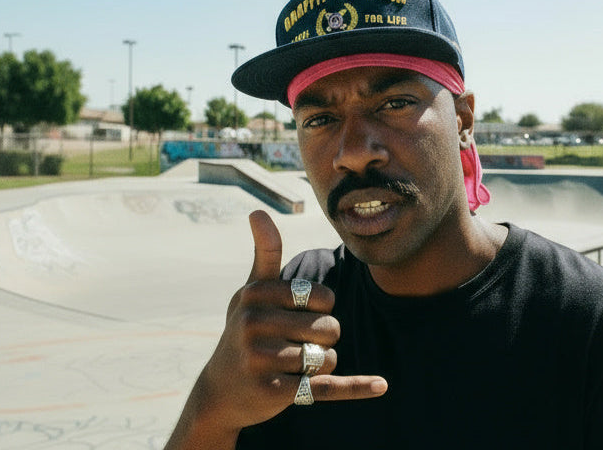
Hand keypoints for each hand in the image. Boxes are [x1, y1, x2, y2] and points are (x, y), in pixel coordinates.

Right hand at [166, 210, 386, 448]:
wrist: (220, 390)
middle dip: (325, 339)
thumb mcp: (251, 291)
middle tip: (298, 345)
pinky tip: (381, 385)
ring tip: (296, 366)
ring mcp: (260, 359)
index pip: (323, 297)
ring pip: (327, 358)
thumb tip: (257, 211)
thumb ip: (264, 253)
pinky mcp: (272, 392)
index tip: (301, 314)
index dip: (323, 308)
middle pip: (328, 329)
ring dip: (323, 364)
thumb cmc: (245, 330)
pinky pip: (324, 387)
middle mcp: (253, 324)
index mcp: (255, 294)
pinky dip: (355, 386)